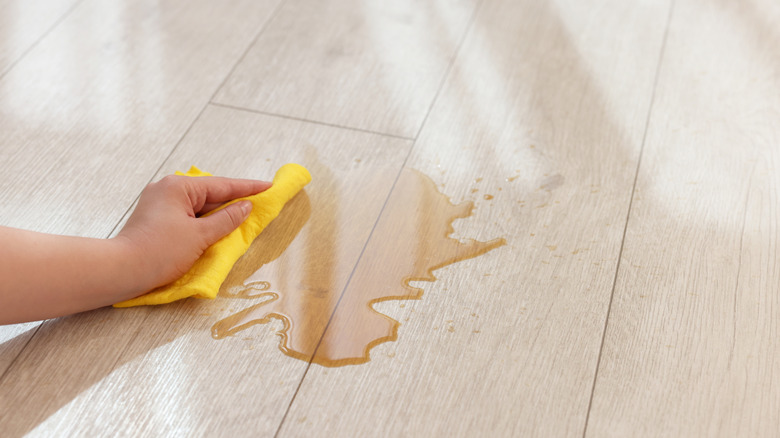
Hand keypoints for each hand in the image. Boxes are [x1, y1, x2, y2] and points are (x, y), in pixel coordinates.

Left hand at [116, 174, 271, 292]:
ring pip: (199, 205)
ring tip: (244, 215)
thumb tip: (245, 207)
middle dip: (234, 200)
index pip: (222, 185)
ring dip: (219, 212)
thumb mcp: (201, 235)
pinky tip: (218, 226)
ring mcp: (160, 203)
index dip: (248, 188)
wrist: (123, 270)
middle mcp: (167, 188)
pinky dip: (205, 220)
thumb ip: (227, 219)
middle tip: (260, 202)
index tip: (269, 186)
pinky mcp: (156, 218)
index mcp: (178, 186)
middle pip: (210, 193)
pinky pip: (189, 214)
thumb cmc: (160, 251)